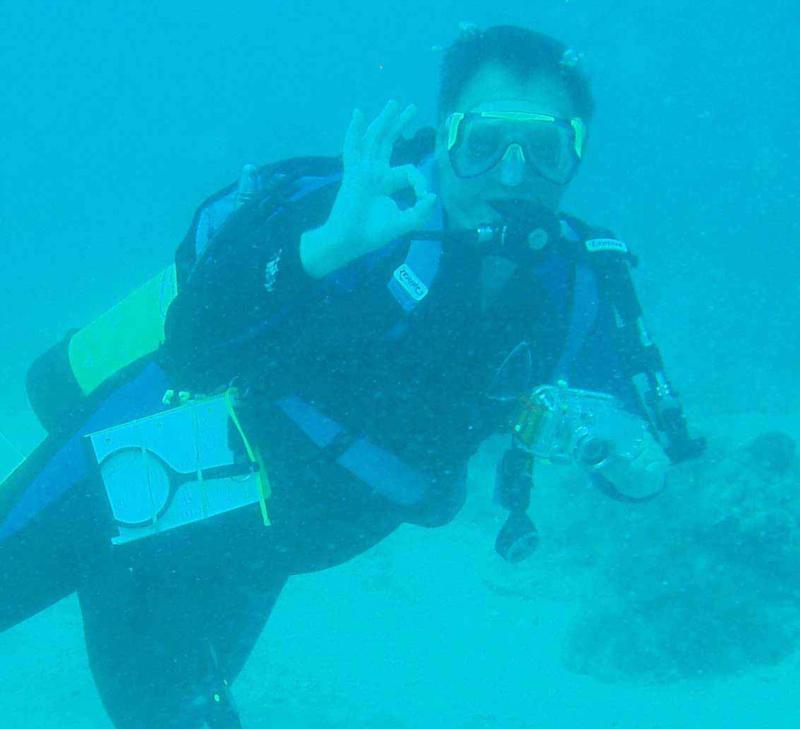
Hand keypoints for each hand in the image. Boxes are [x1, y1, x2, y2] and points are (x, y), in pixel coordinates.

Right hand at [301, 100, 436, 276]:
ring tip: (394, 103)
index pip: (408, 170)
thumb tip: (433, 196)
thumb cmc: (374, 233)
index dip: (420, 179)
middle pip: (389, 142)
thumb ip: (420, 211)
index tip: (423, 195)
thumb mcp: (404, 222)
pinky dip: (354, 131)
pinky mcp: (353, 173)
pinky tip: (358, 114)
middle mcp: (375, 172)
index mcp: (387, 183)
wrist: (350, 241)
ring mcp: (363, 170)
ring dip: (384, 120)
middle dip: (400, 125)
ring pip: (374, 139)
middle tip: (412, 108)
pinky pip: (352, 148)